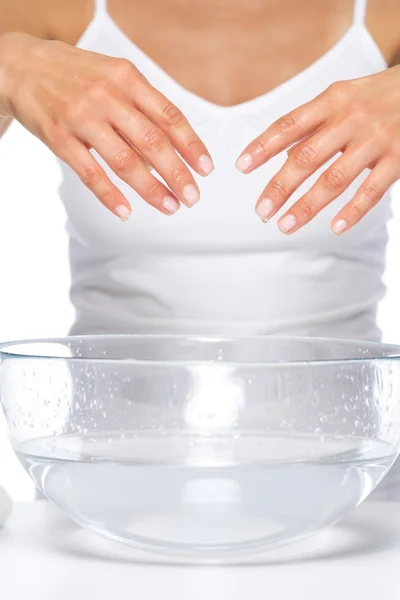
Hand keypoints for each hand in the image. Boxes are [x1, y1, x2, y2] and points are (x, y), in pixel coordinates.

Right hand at [0, 33, 213, 219]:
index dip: (191, 145)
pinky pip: (90, 174)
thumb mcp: (114, 76)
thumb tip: (173, 148)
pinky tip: (127, 212)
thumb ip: (142, 106)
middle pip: (151, 141)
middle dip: (177, 173)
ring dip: (151, 189)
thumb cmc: (77, 75)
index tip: (206, 169)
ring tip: (170, 207)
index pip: (168, 116)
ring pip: (124, 161)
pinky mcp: (59, 139)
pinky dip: (110, 196)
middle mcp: (106, 96)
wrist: (21, 66)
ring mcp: (81, 118)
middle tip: (192, 197)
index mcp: (126, 78)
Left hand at [235, 67, 399, 234]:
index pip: (289, 125)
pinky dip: (353, 211)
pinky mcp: (399, 158)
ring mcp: (376, 139)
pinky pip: (372, 190)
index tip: (241, 167)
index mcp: (332, 100)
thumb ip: (314, 124)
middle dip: (279, 187)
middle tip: (261, 212)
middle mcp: (351, 118)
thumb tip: (279, 153)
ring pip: (334, 178)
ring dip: (307, 206)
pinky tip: (335, 228)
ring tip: (285, 225)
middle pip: (306, 157)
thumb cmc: (377, 97)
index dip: (263, 146)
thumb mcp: (344, 98)